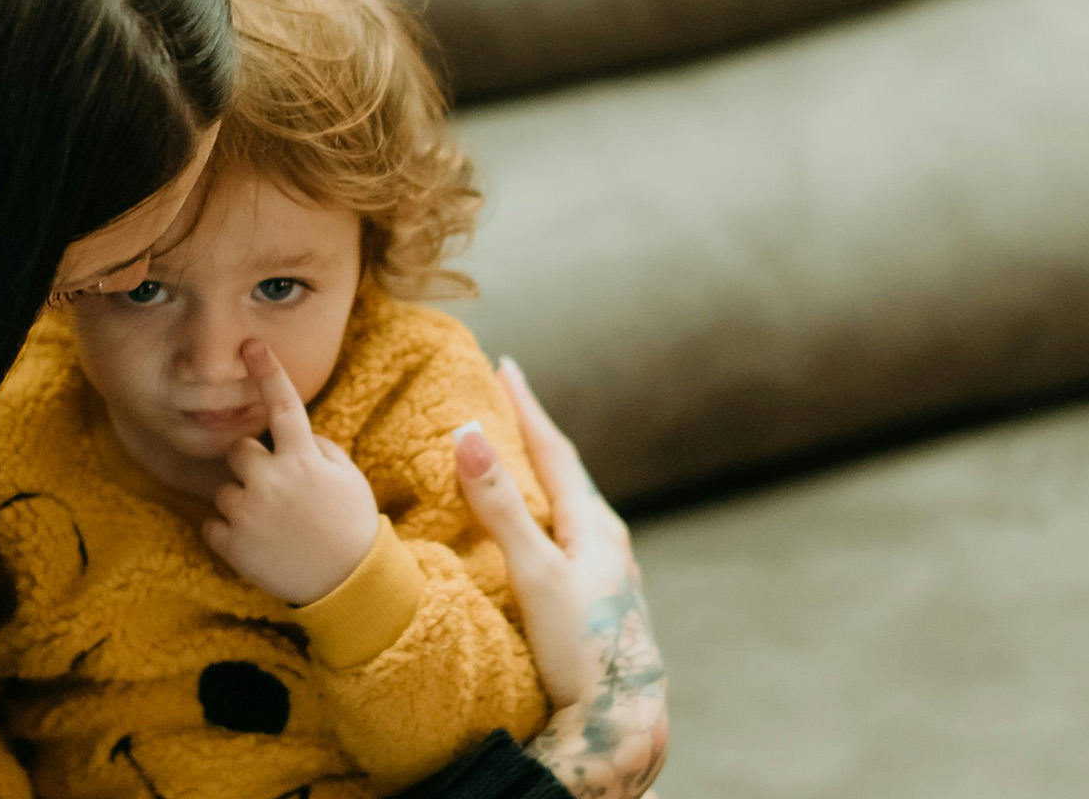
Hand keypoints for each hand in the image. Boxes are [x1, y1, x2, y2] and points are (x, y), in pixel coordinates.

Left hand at [201, 339, 379, 604]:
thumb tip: (292, 434)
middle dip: (253, 464)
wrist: (349, 585)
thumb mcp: (347, 476)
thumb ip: (315, 448)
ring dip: (242, 501)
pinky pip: (213, 524)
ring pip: (224, 489)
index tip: (250, 344)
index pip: (283, 404)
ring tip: (273, 525)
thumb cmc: (351, 525)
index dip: (268, 371)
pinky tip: (259, 544)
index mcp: (302, 459)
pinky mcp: (231, 543)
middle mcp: (270, 479)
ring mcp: (247, 512)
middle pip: (239, 450)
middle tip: (278, 491)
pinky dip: (230, 532)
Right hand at [452, 357, 667, 798]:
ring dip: (542, 474)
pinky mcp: (600, 599)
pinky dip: (547, 512)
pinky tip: (540, 531)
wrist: (621, 722)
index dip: (526, 407)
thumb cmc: (583, 650)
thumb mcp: (535, 573)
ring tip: (518, 456)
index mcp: (594, 524)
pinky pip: (569, 534)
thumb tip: (468, 433)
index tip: (504, 366)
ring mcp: (608, 571)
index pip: (554, 449)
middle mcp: (607, 540)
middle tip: (507, 399)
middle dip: (534, 434)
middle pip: (566, 472)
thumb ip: (500, 507)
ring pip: (570, 506)